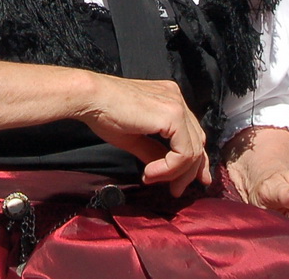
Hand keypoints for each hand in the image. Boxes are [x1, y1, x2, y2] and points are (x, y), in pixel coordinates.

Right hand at [75, 74, 210, 194]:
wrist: (91, 97)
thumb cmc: (105, 114)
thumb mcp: (135, 139)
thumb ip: (155, 153)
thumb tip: (169, 173)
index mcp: (170, 100)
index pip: (191, 134)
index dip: (193, 162)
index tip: (183, 183)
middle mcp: (177, 99)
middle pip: (196, 143)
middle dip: (188, 172)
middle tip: (174, 190)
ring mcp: (177, 105)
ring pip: (192, 150)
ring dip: (174, 172)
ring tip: (151, 178)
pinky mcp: (173, 115)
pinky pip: (184, 151)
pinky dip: (170, 168)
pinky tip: (150, 172)